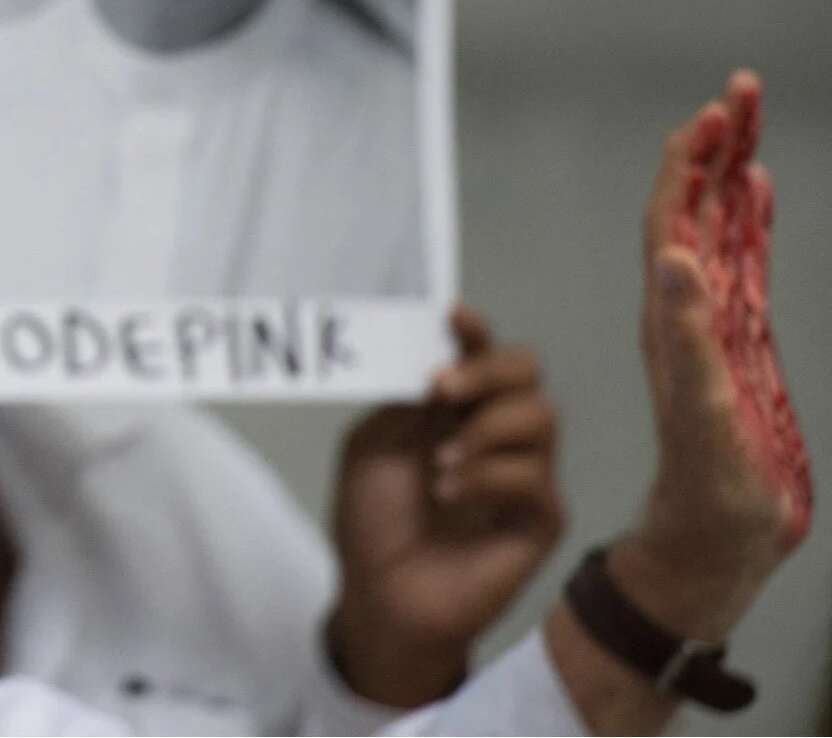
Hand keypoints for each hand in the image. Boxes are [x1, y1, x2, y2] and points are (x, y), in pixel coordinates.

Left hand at [328, 307, 563, 706]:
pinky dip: (487, 476)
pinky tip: (449, 493)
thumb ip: (406, 402)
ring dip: (485, 428)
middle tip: (442, 388)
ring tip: (439, 460)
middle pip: (526, 374)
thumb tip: (437, 355)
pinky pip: (535, 478)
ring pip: (541, 417)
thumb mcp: (373, 447)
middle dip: (488, 369)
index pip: (481, 357)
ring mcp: (523, 476)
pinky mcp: (539, 520)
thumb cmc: (374, 524)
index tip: (454, 316)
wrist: (380, 597)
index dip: (474, 333)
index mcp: (454, 410)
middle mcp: (496, 434)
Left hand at [611, 70, 811, 638]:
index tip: (711, 113)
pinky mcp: (740, 348)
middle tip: (738, 89)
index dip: (685, 168)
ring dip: (729, 174)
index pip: (669, 223)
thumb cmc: (707, 491)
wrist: (714, 542)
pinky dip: (749, 224)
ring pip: (719, 229)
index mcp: (670, 319)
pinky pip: (743, 267)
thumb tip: (672, 258)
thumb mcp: (698, 412)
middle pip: (693, 210)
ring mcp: (714, 325)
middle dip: (713, 150)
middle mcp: (685, 311)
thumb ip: (686, 338)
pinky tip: (757, 193)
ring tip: (744, 118)